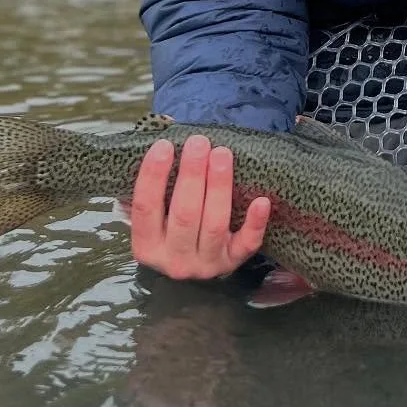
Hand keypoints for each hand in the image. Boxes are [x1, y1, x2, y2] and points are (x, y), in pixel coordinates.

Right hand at [128, 135, 271, 280]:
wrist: (194, 264)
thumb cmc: (170, 227)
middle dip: (192, 175)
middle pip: (184, 215)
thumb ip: (152, 188)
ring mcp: (205, 264)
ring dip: (219, 187)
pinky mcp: (233, 262)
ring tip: (222, 154)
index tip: (164, 145)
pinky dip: (255, 223)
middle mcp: (174, 260)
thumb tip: (160, 143)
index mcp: (146, 246)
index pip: (145, 208)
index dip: (153, 175)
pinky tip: (261, 201)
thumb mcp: (153, 215)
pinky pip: (247, 244)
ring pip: (214, 224)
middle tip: (199, 143)